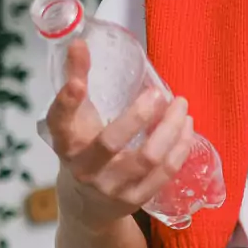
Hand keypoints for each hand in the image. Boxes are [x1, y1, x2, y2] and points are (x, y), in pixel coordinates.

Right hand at [44, 39, 195, 228]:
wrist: (86, 206)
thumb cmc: (83, 149)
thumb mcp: (74, 119)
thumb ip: (76, 79)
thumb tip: (80, 42)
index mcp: (66, 143)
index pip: (60, 121)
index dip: (67, 102)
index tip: (78, 82)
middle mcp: (84, 168)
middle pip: (111, 142)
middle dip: (139, 115)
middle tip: (160, 93)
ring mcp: (111, 187)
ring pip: (148, 158)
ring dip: (171, 128)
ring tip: (182, 106)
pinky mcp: (135, 199)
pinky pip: (165, 172)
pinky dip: (180, 147)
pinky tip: (187, 128)